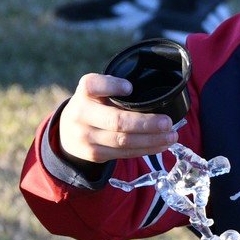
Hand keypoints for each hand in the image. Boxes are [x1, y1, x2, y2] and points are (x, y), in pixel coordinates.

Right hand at [56, 73, 177, 163]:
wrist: (67, 131)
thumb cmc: (92, 104)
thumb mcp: (97, 89)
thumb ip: (114, 87)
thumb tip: (150, 94)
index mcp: (84, 91)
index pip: (93, 85)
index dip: (113, 86)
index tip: (130, 87)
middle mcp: (81, 114)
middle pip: (116, 121)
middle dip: (146, 123)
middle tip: (168, 122)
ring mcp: (86, 137)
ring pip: (123, 142)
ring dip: (152, 140)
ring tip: (171, 136)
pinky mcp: (95, 154)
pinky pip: (124, 153)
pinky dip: (146, 149)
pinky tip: (161, 145)